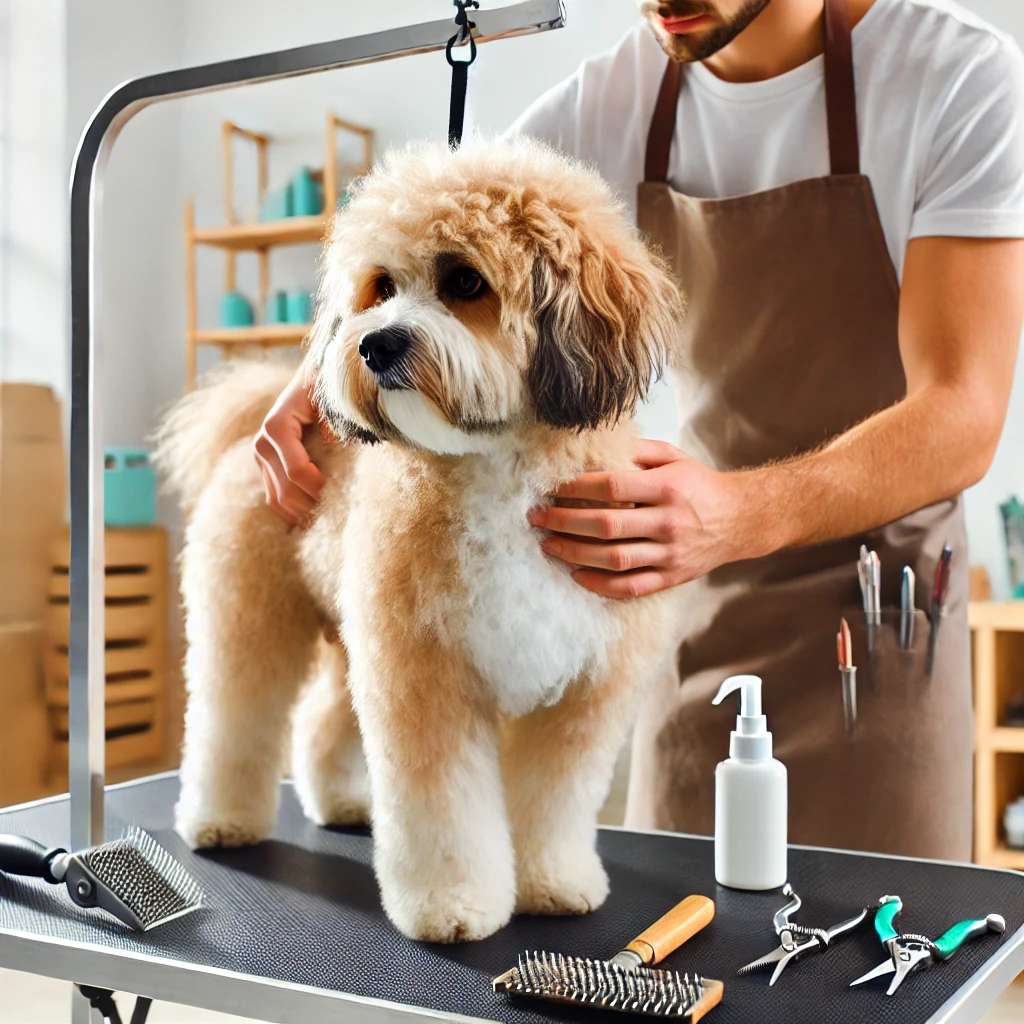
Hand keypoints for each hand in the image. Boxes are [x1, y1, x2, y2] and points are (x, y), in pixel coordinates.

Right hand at [253, 370, 325, 525]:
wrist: (314, 378)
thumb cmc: (327, 388)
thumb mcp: (332, 399)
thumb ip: (332, 419)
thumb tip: (329, 439)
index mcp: (277, 427)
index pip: (298, 471)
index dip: (320, 487)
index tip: (342, 493)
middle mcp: (263, 442)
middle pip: (286, 490)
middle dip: (313, 505)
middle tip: (339, 515)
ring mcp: (261, 456)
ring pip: (277, 499)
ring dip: (302, 513)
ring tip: (327, 520)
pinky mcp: (265, 465)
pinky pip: (274, 496)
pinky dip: (292, 511)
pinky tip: (311, 520)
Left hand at [527, 440, 751, 598]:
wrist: (742, 519)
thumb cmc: (699, 484)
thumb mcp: (673, 457)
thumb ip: (636, 452)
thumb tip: (593, 446)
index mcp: (666, 488)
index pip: (611, 487)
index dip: (575, 487)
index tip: (550, 487)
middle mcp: (668, 522)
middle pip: (606, 525)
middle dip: (564, 521)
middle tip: (536, 517)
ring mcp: (670, 554)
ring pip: (614, 559)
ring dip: (574, 553)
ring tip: (548, 544)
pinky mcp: (671, 577)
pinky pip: (630, 587)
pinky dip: (599, 584)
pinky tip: (576, 574)